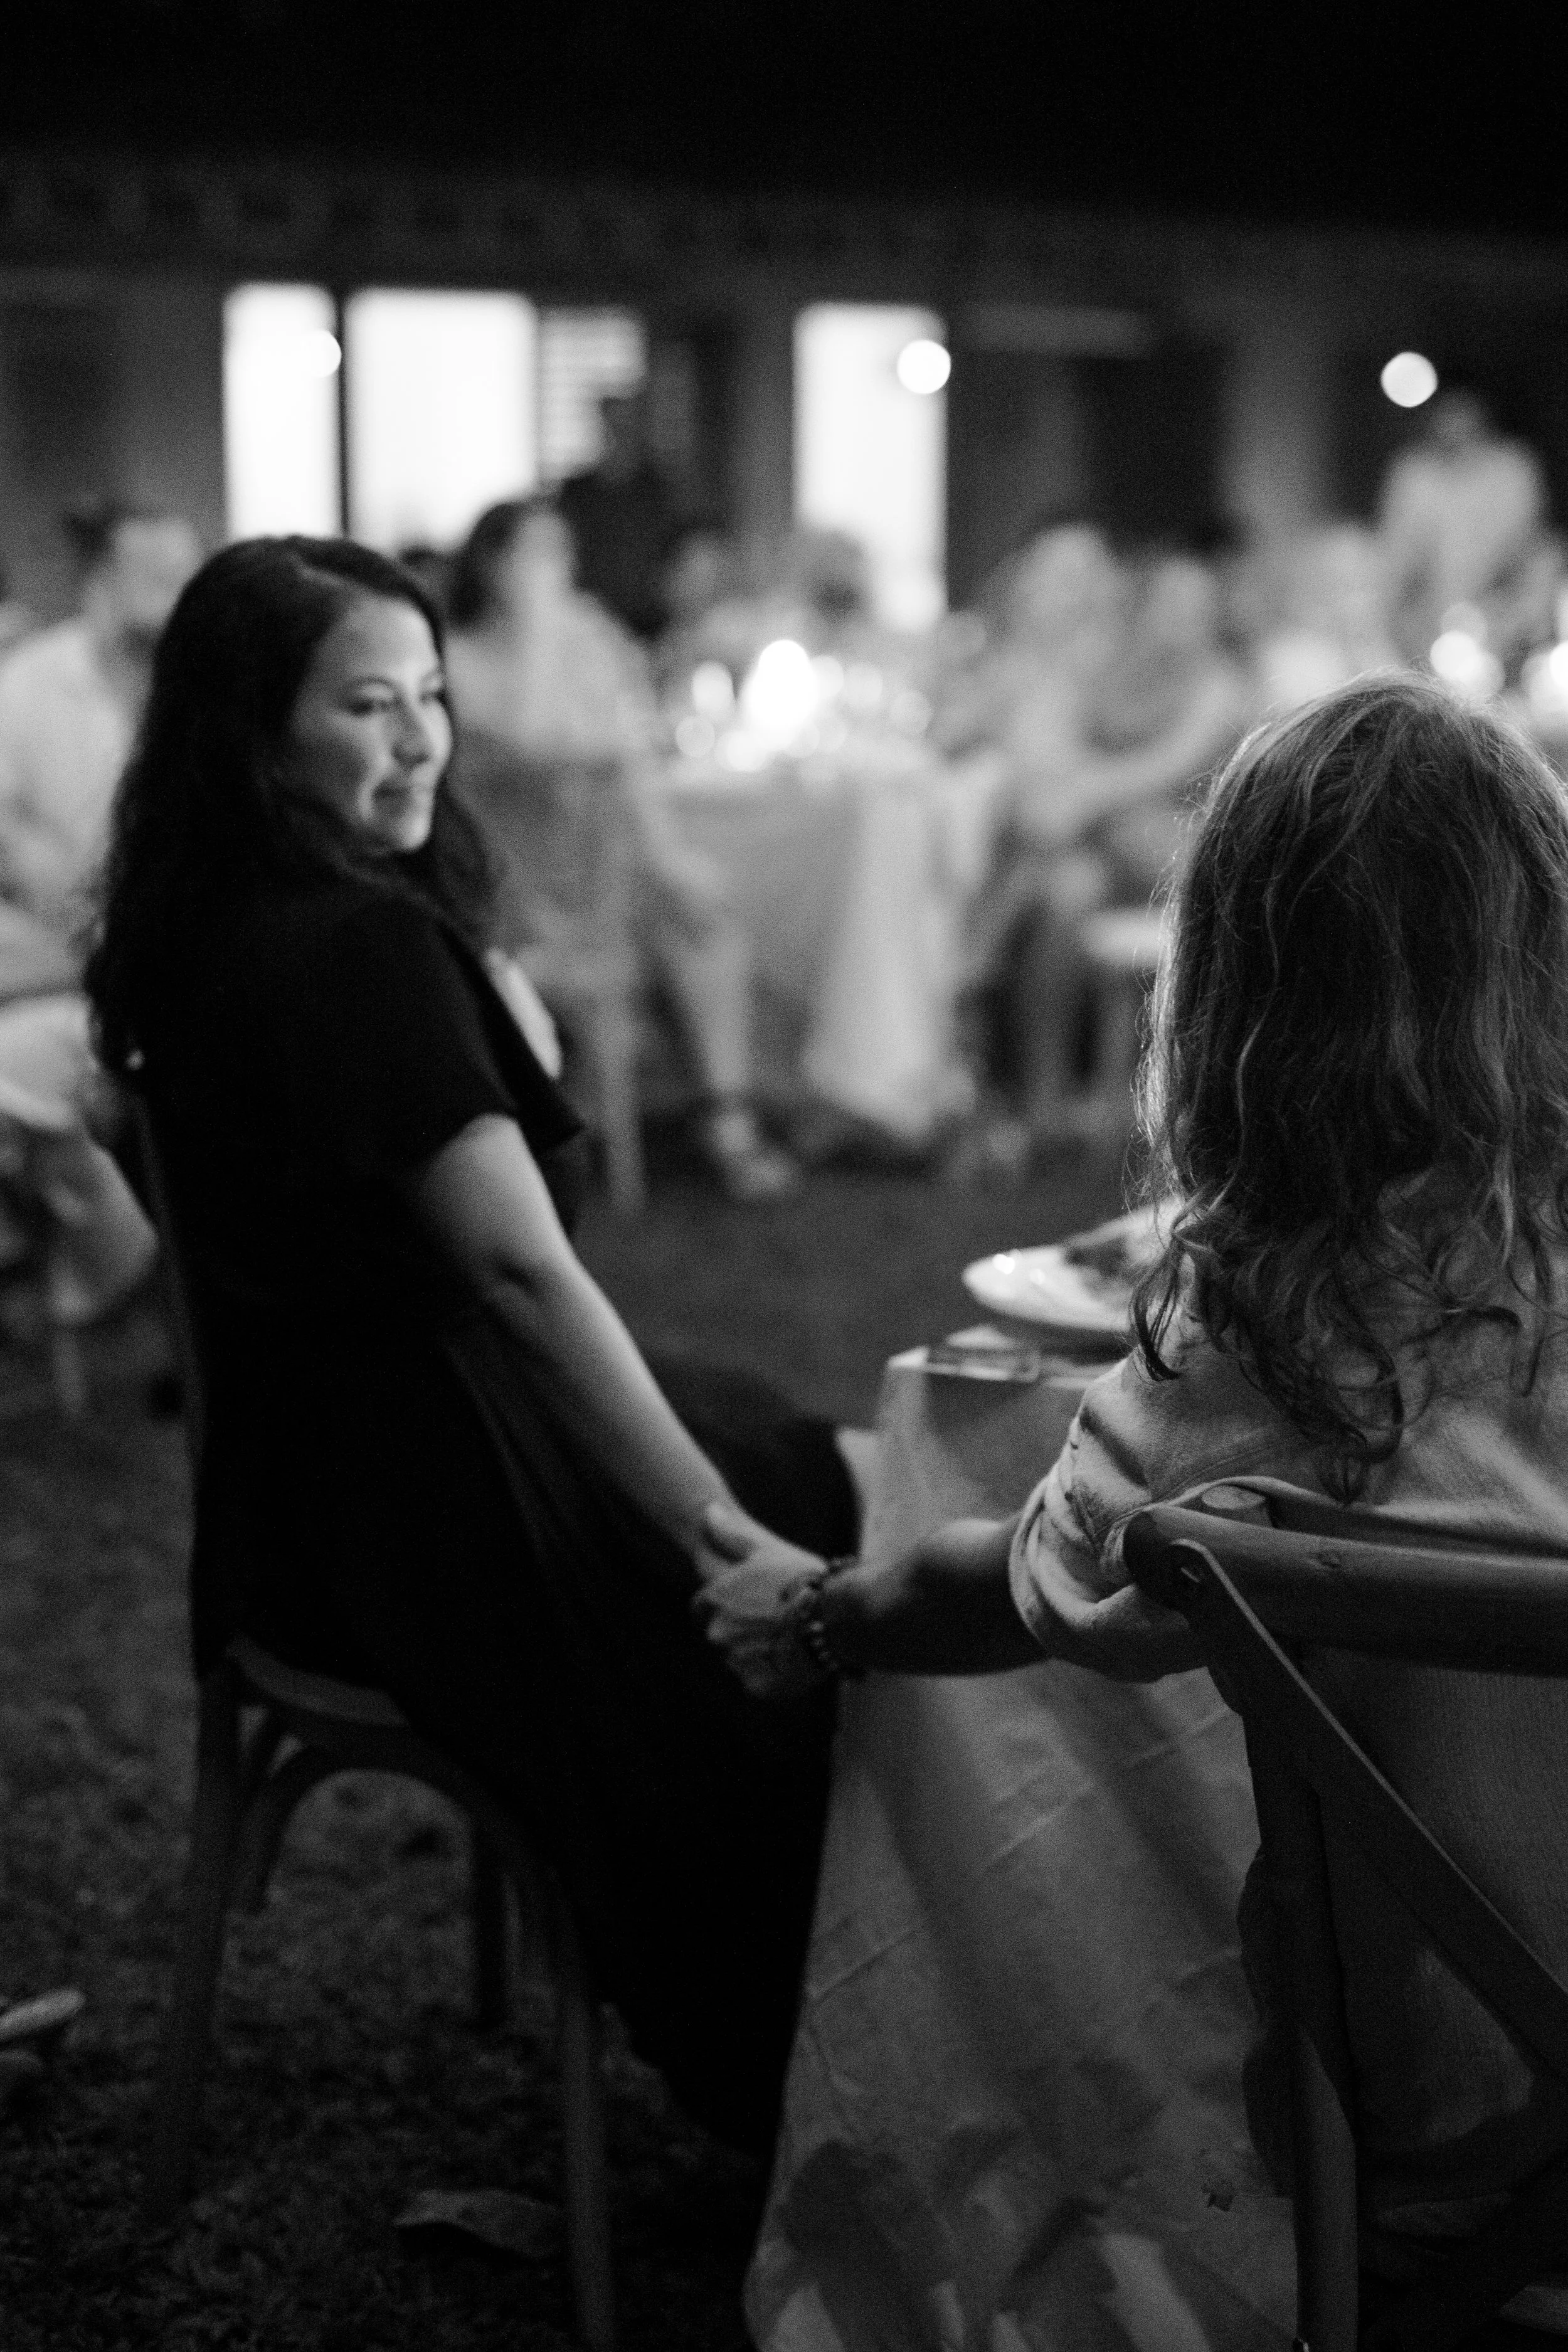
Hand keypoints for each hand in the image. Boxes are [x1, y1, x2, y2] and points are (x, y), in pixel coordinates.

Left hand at [692, 1502, 828, 1701]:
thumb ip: (729, 1534)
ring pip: (740, 1660)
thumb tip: (707, 1511)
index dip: (727, 1605)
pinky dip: (773, 1675)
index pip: (702, 1608)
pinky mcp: (756, 1688)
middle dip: (741, 1630)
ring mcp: (735, 1663)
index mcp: (711, 1601)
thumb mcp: (763, 1549)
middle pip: (720, 1635)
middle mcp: (715, 1634)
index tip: (753, 1603)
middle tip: (776, 1621)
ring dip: (757, 1653)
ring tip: (791, 1638)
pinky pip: (759, 1682)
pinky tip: (795, 1659)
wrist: (833, 1616)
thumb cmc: (799, 1577)